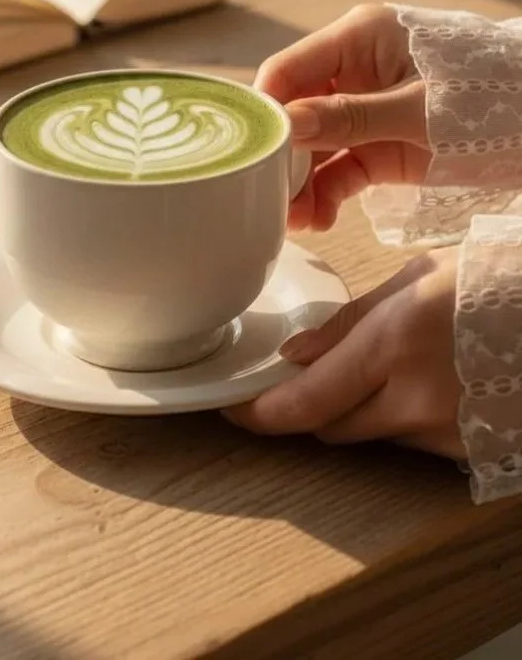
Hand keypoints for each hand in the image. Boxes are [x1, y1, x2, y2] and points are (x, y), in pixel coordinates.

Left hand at [224, 247, 464, 459]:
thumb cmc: (501, 278)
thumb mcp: (417, 278)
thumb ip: (351, 320)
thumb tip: (298, 354)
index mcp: (393, 342)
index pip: (305, 401)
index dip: (260, 412)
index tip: (234, 407)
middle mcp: (416, 399)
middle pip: (330, 427)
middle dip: (311, 405)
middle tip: (310, 377)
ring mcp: (448, 433)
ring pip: (373, 436)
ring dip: (362, 410)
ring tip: (395, 366)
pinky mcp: (475, 451)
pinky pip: (415, 445)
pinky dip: (405, 420)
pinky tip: (430, 385)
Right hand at [255, 4, 431, 230]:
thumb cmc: (491, 99)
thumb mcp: (419, 109)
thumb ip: (350, 116)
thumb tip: (285, 124)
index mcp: (358, 39)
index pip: (287, 71)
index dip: (265, 111)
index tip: (249, 154)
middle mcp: (352, 73)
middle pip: (294, 114)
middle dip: (280, 158)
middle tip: (267, 198)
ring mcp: (362, 114)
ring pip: (312, 150)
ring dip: (299, 185)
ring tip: (292, 221)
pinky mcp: (375, 149)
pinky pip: (337, 172)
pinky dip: (324, 197)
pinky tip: (317, 220)